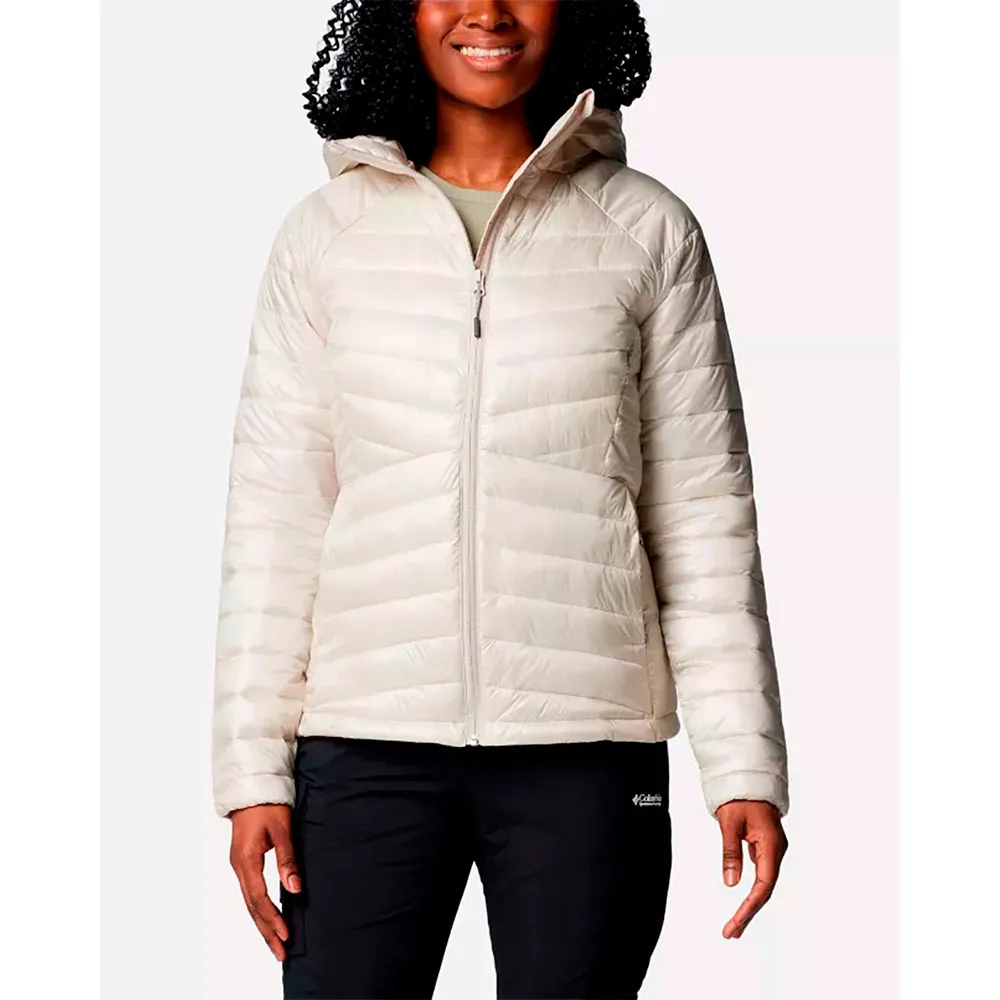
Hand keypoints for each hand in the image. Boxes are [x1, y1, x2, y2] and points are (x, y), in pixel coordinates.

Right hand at [229, 804, 301, 960]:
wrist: (251, 787)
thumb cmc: (267, 805)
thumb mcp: (281, 829)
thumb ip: (287, 858)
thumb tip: (294, 888)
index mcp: (246, 860)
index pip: (259, 899)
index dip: (273, 919)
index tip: (286, 935)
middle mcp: (239, 867)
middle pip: (252, 907)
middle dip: (266, 931)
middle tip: (281, 953)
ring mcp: (240, 866)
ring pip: (250, 903)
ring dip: (263, 924)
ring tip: (276, 943)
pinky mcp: (244, 863)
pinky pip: (250, 893)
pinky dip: (259, 910)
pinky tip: (268, 919)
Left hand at [715, 799, 787, 938]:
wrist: (751, 777)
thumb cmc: (742, 796)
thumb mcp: (730, 822)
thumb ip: (730, 852)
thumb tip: (731, 882)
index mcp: (771, 845)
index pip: (763, 885)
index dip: (749, 907)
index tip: (735, 923)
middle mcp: (776, 850)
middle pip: (765, 889)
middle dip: (749, 913)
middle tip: (732, 932)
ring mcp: (772, 849)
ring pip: (764, 883)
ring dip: (750, 904)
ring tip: (735, 925)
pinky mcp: (766, 847)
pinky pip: (761, 874)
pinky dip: (751, 890)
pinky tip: (743, 902)